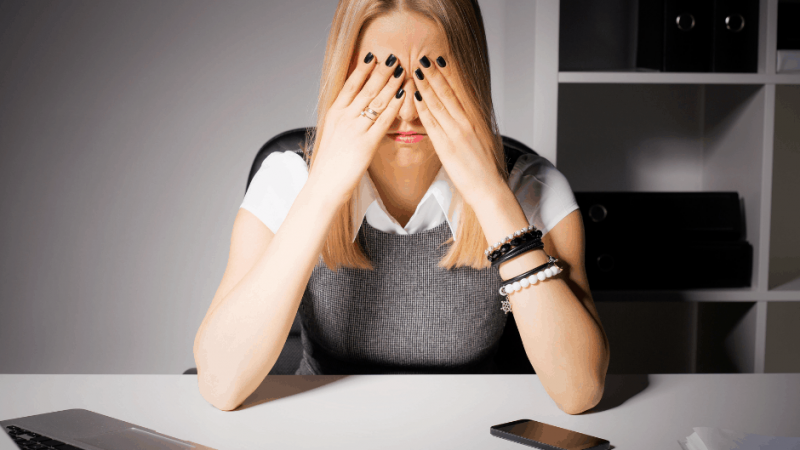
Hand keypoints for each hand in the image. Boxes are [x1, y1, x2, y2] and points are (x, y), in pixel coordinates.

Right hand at [310, 51, 409, 203]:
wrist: (324, 186)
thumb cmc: (329, 165)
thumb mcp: (332, 135)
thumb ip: (342, 121)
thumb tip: (353, 111)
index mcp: (334, 114)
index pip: (349, 85)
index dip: (362, 69)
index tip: (372, 56)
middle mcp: (344, 117)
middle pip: (366, 88)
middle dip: (380, 71)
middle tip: (393, 56)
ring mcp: (355, 129)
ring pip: (376, 100)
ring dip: (390, 83)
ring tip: (401, 70)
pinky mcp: (367, 144)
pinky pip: (384, 120)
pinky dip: (395, 105)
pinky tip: (404, 94)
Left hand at [411, 55, 504, 205]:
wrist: (488, 188)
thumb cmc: (482, 168)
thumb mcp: (479, 141)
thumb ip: (468, 126)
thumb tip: (460, 116)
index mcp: (473, 120)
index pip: (458, 93)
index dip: (447, 76)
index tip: (439, 61)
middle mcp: (465, 123)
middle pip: (447, 93)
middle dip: (434, 74)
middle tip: (423, 57)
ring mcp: (455, 134)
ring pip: (438, 104)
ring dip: (426, 86)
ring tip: (417, 70)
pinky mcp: (446, 147)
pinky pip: (432, 123)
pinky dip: (423, 108)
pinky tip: (415, 97)